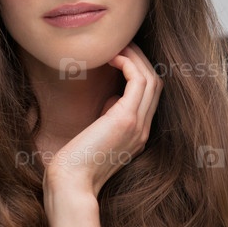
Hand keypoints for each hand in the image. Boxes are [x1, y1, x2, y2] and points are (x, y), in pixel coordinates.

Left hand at [43, 41, 163, 197]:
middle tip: (123, 43)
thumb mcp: (100, 135)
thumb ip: (110, 117)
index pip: (151, 94)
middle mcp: (144, 129)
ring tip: (117, 45)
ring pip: (151, 78)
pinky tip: (111, 57)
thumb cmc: (76, 161)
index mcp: (138, 133)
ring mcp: (139, 125)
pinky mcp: (127, 120)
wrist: (71, 183)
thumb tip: (111, 99)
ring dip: (135, 56)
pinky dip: (128, 63)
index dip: (140, 70)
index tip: (122, 55)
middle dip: (141, 58)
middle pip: (156, 82)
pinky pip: (138, 81)